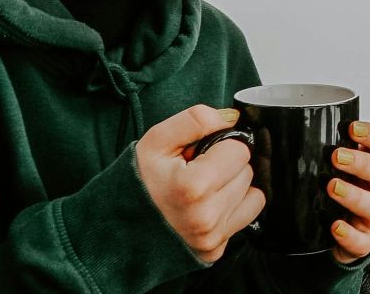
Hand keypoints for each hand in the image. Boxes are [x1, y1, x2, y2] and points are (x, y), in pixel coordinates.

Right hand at [137, 106, 262, 262]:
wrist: (118, 225)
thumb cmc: (139, 181)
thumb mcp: (157, 141)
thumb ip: (196, 120)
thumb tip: (233, 118)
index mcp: (192, 187)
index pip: (239, 149)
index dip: (221, 145)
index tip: (200, 154)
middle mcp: (205, 217)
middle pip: (247, 171)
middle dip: (227, 165)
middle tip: (198, 171)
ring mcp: (211, 238)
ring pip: (252, 193)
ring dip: (232, 186)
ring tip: (202, 189)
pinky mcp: (215, 250)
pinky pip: (248, 215)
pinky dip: (235, 206)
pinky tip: (211, 204)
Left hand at [326, 120, 369, 263]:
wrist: (337, 232)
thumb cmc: (336, 190)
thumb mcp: (334, 166)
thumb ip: (322, 149)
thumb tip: (284, 124)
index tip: (351, 127)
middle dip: (363, 163)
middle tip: (336, 157)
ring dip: (355, 196)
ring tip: (331, 187)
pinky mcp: (363, 241)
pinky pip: (362, 242)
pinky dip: (349, 235)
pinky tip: (334, 226)